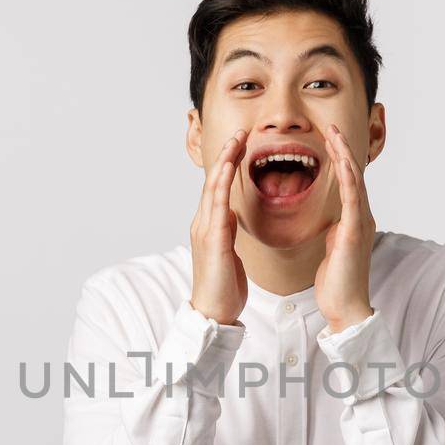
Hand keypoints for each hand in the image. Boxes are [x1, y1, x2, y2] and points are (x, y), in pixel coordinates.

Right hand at [189, 128, 248, 324]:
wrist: (213, 312)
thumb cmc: (223, 286)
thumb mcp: (228, 252)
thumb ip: (226, 231)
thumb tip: (230, 215)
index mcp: (209, 225)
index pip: (218, 187)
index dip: (228, 164)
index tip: (241, 144)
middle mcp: (203, 223)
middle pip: (213, 180)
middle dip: (226, 154)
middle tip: (240, 132)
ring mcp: (205, 230)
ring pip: (212, 187)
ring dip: (224, 162)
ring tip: (235, 141)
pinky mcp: (212, 241)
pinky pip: (217, 206)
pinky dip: (223, 185)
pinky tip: (229, 170)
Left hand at [314, 122, 376, 332]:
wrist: (346, 307)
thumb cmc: (337, 282)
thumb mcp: (334, 249)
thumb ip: (336, 231)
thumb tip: (333, 222)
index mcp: (355, 220)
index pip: (349, 182)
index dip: (340, 159)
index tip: (329, 139)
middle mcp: (362, 217)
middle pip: (354, 174)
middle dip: (343, 149)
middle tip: (332, 126)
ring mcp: (361, 223)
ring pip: (354, 180)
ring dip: (345, 155)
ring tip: (335, 134)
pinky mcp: (354, 232)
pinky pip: (353, 198)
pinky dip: (348, 177)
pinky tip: (342, 161)